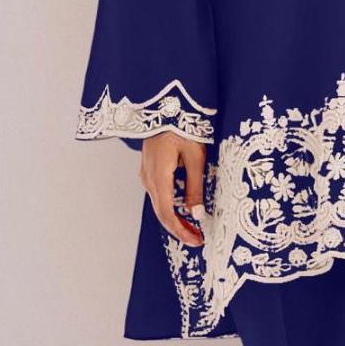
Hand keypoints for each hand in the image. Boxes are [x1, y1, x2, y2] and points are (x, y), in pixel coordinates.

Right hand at [141, 132, 207, 246]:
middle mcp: (148, 178)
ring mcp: (146, 173)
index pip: (167, 214)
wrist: (165, 105)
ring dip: (175, 219)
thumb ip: (195, 187)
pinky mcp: (149, 169)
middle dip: (179, 229)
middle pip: (161, 213)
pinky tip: (183, 210)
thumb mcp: (195, 157)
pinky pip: (158, 194)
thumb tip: (196, 213)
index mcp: (159, 176)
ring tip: (193, 228)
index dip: (181, 231)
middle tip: (197, 239)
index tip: (196, 240)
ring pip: (159, 205)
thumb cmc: (182, 127)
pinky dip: (170, 207)